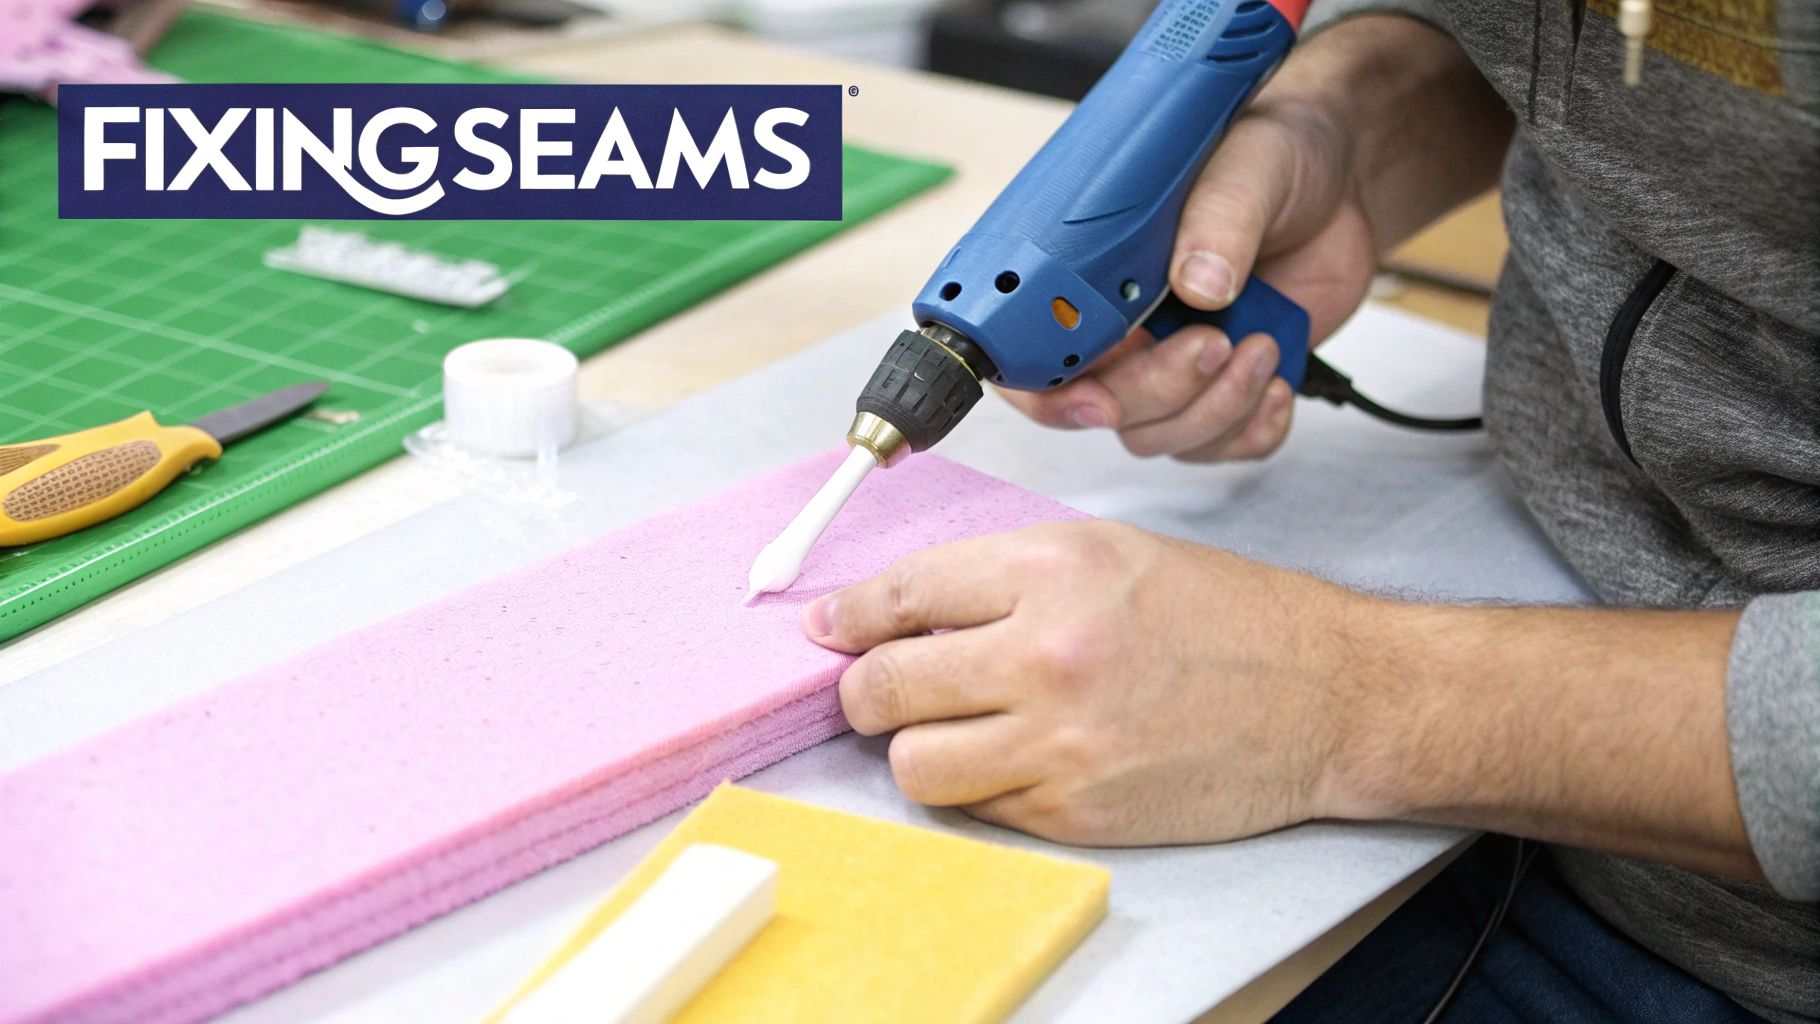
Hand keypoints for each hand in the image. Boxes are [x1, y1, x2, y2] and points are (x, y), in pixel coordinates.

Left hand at [800, 520, 1372, 844]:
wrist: (1324, 695)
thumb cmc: (1224, 617)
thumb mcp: (1109, 552)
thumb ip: (1000, 578)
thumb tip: (899, 611)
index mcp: (1053, 572)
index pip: (901, 595)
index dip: (848, 617)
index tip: (828, 630)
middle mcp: (1048, 655)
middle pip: (884, 686)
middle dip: (864, 689)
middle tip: (875, 688)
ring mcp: (1061, 744)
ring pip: (913, 765)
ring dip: (916, 749)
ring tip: (950, 729)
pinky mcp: (1078, 812)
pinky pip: (978, 808)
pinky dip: (981, 786)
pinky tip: (1016, 757)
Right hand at [1000, 71, 1375, 462]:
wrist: (1340, 175)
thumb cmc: (1273, 153)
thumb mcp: (1247, 164)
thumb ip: (1220, 218)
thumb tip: (1201, 283)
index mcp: (1098, 277)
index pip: (1038, 358)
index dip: (1053, 396)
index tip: (1100, 397)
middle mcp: (1128, 330)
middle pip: (1109, 409)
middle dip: (1161, 392)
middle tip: (1213, 342)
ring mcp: (1178, 364)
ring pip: (1166, 436)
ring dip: (1216, 409)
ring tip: (1262, 346)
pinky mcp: (1232, 387)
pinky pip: (1226, 446)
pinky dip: (1254, 431)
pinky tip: (1278, 383)